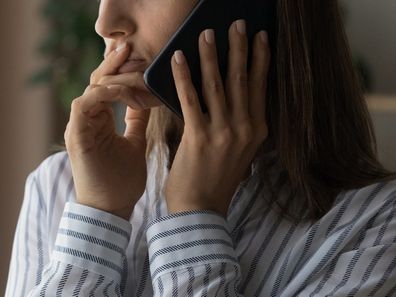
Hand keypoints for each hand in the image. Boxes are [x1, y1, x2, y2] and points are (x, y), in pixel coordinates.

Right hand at [65, 44, 150, 219]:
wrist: (112, 209)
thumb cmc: (123, 180)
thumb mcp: (135, 143)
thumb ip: (136, 121)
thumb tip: (145, 101)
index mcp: (101, 120)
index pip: (109, 86)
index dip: (123, 72)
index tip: (142, 60)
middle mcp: (88, 120)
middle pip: (98, 81)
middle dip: (114, 63)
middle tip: (131, 47)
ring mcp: (80, 127)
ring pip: (91, 89)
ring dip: (114, 78)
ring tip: (135, 70)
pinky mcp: (77, 136)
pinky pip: (84, 105)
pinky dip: (103, 95)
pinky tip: (123, 92)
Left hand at [164, 20, 269, 217]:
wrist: (201, 209)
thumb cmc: (217, 179)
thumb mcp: (239, 151)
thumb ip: (239, 125)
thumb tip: (231, 97)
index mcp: (256, 131)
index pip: (260, 87)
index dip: (261, 60)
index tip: (262, 37)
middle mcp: (245, 129)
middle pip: (242, 80)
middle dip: (240, 48)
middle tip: (237, 24)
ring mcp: (223, 132)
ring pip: (217, 84)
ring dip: (211, 55)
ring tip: (206, 34)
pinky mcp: (199, 136)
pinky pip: (190, 99)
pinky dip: (183, 76)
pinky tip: (178, 58)